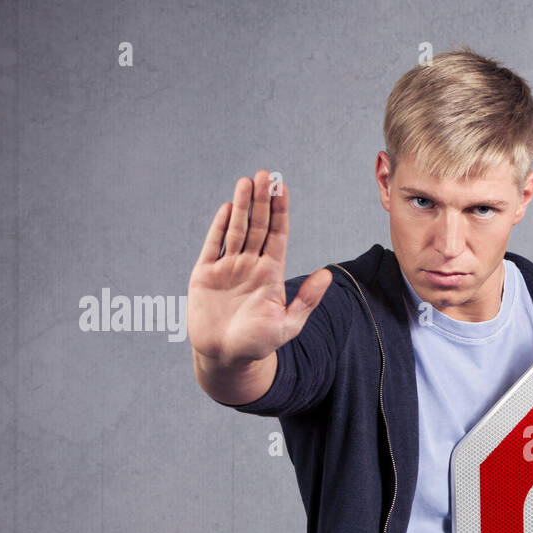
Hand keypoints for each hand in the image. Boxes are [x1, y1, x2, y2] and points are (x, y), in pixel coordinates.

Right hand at [187, 169, 332, 366]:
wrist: (226, 358)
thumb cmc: (258, 344)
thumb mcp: (287, 324)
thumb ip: (306, 300)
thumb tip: (328, 276)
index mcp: (270, 274)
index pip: (277, 235)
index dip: (280, 212)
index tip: (283, 188)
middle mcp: (250, 266)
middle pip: (257, 226)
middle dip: (261, 200)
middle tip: (266, 174)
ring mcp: (228, 268)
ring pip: (236, 230)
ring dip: (241, 206)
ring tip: (247, 182)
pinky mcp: (205, 274)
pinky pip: (213, 246)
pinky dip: (219, 227)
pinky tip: (227, 208)